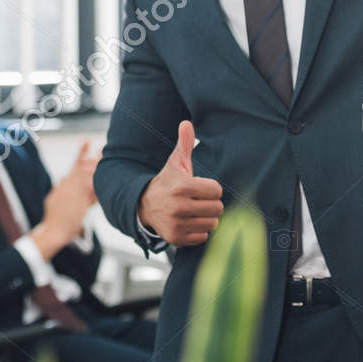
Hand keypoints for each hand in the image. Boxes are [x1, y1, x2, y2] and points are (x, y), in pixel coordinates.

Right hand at [36, 141, 98, 255]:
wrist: (52, 232)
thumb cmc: (53, 217)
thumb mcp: (53, 199)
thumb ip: (59, 188)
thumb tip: (62, 178)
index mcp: (63, 185)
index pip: (75, 165)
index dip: (82, 152)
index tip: (88, 141)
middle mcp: (69, 188)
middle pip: (84, 169)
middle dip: (94, 158)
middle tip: (104, 148)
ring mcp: (75, 197)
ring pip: (89, 180)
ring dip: (98, 170)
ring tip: (106, 161)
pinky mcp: (80, 207)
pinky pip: (92, 196)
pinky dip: (98, 189)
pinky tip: (106, 182)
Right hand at [137, 121, 223, 246]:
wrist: (144, 205)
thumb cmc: (167, 182)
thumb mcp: (175, 163)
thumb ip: (184, 143)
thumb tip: (186, 123)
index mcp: (182, 186)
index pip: (216, 190)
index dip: (211, 188)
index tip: (200, 187)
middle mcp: (179, 206)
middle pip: (217, 208)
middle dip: (211, 204)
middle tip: (199, 200)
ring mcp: (177, 224)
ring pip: (212, 224)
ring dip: (206, 218)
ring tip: (195, 211)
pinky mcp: (176, 238)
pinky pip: (202, 237)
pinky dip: (198, 232)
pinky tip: (189, 222)